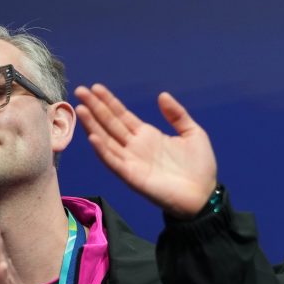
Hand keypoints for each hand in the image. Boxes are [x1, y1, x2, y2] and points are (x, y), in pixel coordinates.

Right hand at [74, 84, 217, 218]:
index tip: (96, 88)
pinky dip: (102, 150)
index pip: (122, 115)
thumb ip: (177, 115)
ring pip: (106, 140)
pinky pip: (113, 162)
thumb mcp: (192, 133)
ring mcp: (131, 161)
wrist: (204, 195)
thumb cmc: (199, 167)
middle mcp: (134, 146)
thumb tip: (162, 95)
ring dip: (93, 125)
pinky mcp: (131, 176)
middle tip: (80, 90)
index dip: (109, 102)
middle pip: (110, 124)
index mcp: (147, 135)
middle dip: (95, 107)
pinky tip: (93, 137)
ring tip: (81, 109)